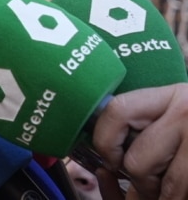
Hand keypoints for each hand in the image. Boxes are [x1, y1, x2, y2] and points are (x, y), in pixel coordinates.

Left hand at [93, 83, 187, 199]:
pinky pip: (185, 192)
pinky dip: (181, 198)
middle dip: (141, 182)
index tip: (111, 157)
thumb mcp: (181, 109)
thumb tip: (108, 163)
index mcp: (171, 95)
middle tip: (150, 183)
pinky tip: (184, 191)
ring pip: (168, 188)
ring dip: (165, 197)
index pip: (117, 111)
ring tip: (171, 190)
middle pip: (138, 162)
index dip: (105, 139)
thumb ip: (149, 123)